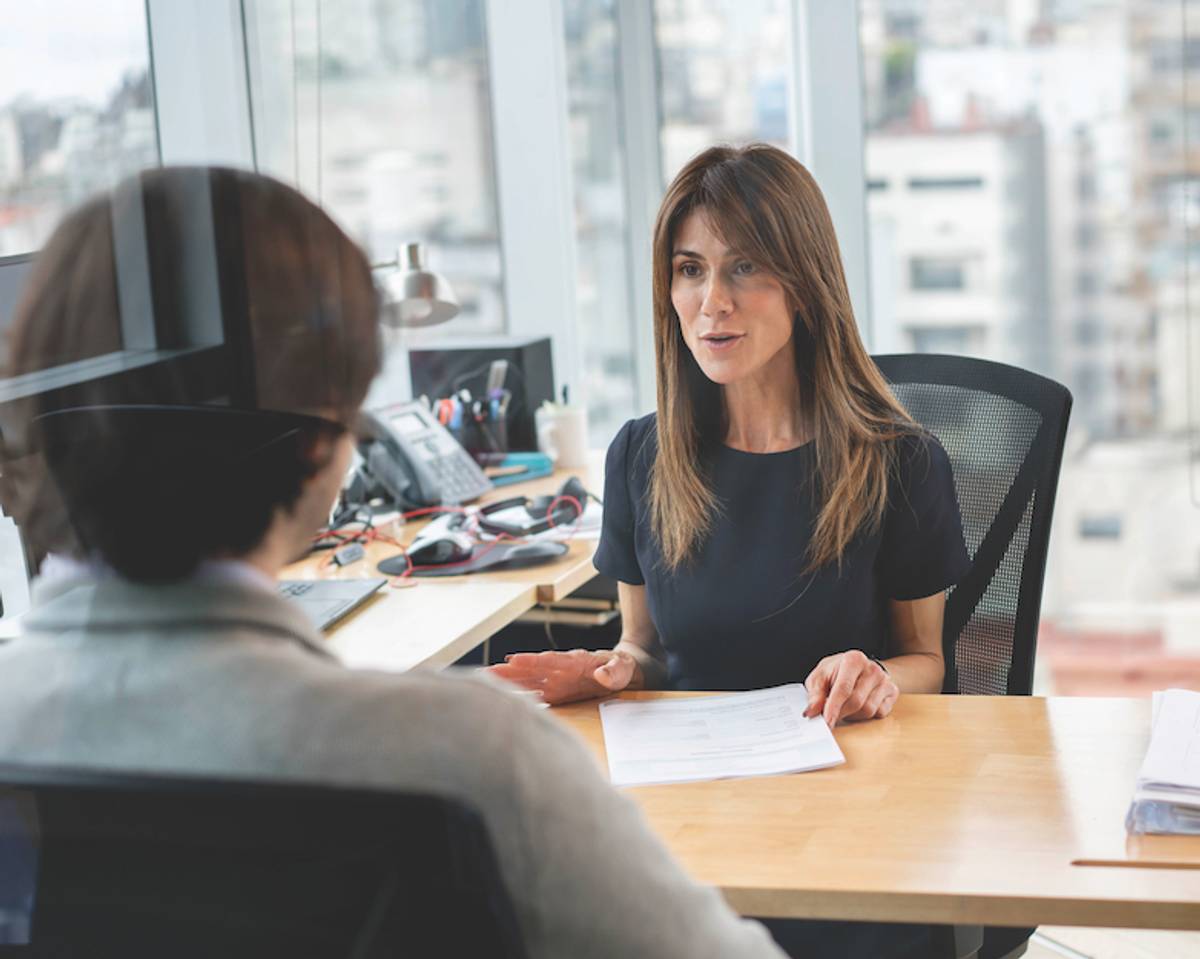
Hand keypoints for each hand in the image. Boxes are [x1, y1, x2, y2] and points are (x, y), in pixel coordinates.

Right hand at [488, 648, 639, 705]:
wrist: (624, 672)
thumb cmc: (624, 667)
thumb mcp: (624, 667)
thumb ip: (614, 671)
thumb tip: (602, 675)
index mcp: (576, 661)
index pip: (551, 660)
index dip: (533, 661)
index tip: (513, 659)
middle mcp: (561, 670)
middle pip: (532, 669)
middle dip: (509, 671)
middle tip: (484, 672)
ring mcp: (558, 681)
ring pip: (529, 681)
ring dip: (509, 682)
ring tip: (485, 682)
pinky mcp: (558, 693)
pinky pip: (537, 695)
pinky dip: (521, 696)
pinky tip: (506, 699)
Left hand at [804, 650, 897, 725]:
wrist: (858, 668)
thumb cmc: (836, 673)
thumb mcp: (820, 678)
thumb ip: (815, 695)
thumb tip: (811, 712)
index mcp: (853, 660)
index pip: (843, 688)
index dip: (833, 707)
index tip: (827, 721)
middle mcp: (872, 668)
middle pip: (856, 702)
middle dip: (841, 713)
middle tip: (831, 716)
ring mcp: (885, 680)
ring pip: (868, 710)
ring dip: (853, 715)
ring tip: (845, 706)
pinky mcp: (893, 691)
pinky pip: (880, 713)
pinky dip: (866, 715)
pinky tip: (859, 706)